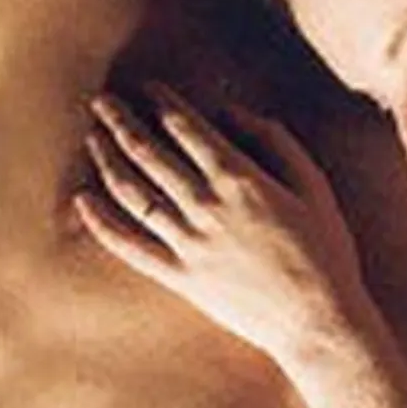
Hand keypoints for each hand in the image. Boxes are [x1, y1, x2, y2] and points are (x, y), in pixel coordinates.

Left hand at [75, 85, 370, 360]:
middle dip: (121, 122)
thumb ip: (274, 141)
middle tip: (101, 102)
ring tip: (91, 137)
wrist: (317, 322)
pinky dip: (102, 223)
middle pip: (150, 153)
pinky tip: (82, 202)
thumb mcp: (312, 185)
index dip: (161, 101)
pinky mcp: (179, 277)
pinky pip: (130, 246)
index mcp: (240, 178)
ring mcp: (188, 243)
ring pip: (133, 193)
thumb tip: (231, 111)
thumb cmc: (324, 251)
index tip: (145, 86)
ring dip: (107, 160)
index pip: (187, 127)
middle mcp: (206, 206)